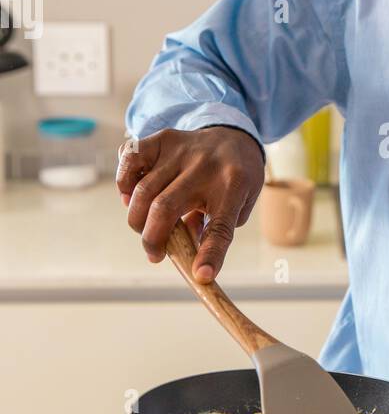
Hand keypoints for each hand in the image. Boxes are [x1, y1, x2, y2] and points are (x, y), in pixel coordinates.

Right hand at [116, 126, 264, 281]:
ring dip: (136, 217)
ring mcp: (182, 151)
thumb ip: (214, 231)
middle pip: (165, 208)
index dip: (210, 255)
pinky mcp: (163, 139)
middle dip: (151, 239)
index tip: (201, 276)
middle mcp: (206, 167)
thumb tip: (182, 253)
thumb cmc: (235, 181)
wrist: (235, 137)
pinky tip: (130, 194)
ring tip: (143, 226)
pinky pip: (130, 157)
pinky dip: (123, 181)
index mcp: (234, 187)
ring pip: (143, 189)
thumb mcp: (239, 206)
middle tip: (155, 253)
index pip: (221, 227)